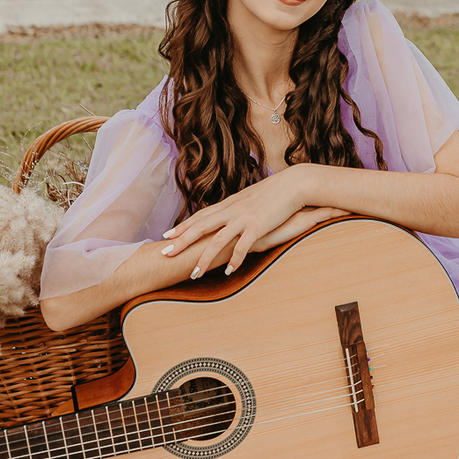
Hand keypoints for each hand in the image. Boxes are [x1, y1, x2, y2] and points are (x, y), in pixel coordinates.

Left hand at [157, 169, 317, 278]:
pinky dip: (234, 260)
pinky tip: (228, 272)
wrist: (294, 184)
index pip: (200, 216)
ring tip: (193, 275)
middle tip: (165, 253)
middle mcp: (232, 210)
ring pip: (217, 241)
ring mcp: (243, 218)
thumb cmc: (275, 191)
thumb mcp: (251, 198)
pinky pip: (242, 247)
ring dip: (204, 259)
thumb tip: (229, 214)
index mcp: (230, 203)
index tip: (167, 235)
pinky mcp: (257, 227)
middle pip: (200, 227)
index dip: (183, 226)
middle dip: (181, 241)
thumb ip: (238, 207)